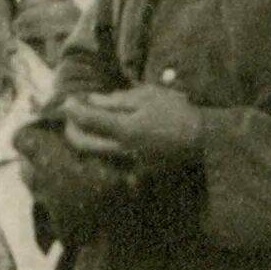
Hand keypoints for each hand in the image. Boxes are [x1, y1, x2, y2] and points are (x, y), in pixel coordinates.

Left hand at [60, 86, 203, 170]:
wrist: (202, 139)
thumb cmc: (176, 111)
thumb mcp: (147, 97)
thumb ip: (116, 100)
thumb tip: (90, 100)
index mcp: (123, 129)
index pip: (86, 119)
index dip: (72, 108)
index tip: (68, 100)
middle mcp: (121, 151)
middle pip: (81, 143)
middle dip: (70, 128)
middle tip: (71, 116)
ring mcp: (128, 164)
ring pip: (93, 155)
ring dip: (85, 140)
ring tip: (87, 126)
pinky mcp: (137, 172)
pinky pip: (112, 163)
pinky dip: (105, 152)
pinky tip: (110, 141)